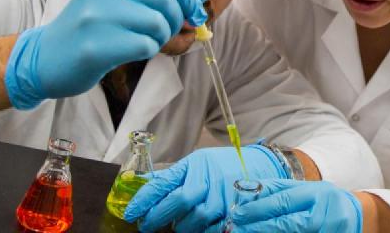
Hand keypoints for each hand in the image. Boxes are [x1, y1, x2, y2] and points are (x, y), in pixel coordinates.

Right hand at [3, 0, 212, 108]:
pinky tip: (128, 51)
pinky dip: (146, 51)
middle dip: (175, 20)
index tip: (191, 12)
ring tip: (141, 42)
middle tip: (162, 33)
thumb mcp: (123, 2)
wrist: (45, 56)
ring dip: (160, 38)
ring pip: (159, 23)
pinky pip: (145, 45)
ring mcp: (99, 15)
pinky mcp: (97, 44)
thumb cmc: (90, 30)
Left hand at [123, 145, 289, 231]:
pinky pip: (212, 228)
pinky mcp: (236, 210)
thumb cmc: (223, 165)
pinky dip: (202, 230)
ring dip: (182, 226)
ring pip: (195, 219)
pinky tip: (198, 227)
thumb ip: (173, 176)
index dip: (143, 199)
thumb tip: (145, 185)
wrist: (260, 165)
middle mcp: (209, 178)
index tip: (129, 213)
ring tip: (179, 224)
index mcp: (195, 165)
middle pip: (179, 201)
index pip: (164, 182)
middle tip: (147, 224)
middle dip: (158, 217)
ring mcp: (224, 195)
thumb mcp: (197, 163)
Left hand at [225, 179, 362, 232]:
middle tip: (238, 228)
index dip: (259, 209)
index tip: (239, 213)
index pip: (284, 201)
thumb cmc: (323, 200)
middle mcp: (325, 213)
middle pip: (287, 223)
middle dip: (259, 227)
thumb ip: (280, 189)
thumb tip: (249, 189)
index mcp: (317, 193)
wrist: (352, 214)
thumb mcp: (306, 189)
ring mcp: (329, 231)